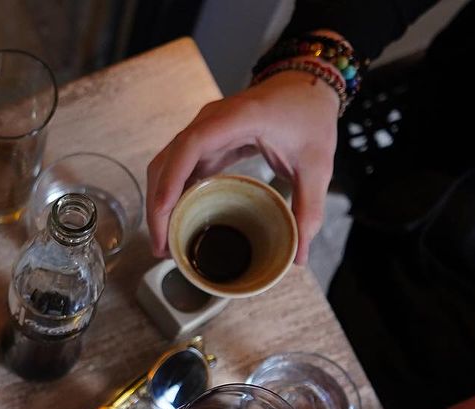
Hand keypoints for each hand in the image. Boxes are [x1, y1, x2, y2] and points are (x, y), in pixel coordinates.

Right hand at [146, 69, 339, 264]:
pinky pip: (177, 168)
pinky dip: (170, 195)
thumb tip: (299, 257)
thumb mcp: (317, 166)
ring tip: (165, 240)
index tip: (164, 213)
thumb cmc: (310, 117)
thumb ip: (309, 209)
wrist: (308, 85)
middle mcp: (210, 121)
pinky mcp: (204, 142)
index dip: (171, 180)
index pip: (190, 146)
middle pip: (167, 162)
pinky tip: (176, 220)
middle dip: (158, 205)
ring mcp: (203, 131)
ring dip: (159, 202)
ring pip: (165, 166)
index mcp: (236, 119)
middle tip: (162, 246)